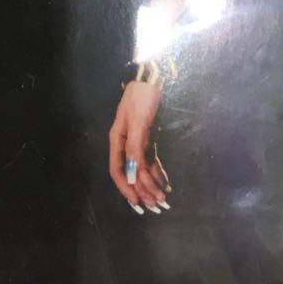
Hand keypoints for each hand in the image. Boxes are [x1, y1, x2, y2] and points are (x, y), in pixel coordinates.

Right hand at [108, 81, 169, 214]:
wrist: (152, 77)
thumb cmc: (142, 97)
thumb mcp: (138, 120)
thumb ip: (134, 146)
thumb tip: (133, 172)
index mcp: (117, 140)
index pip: (118, 170)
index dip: (126, 187)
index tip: (137, 202)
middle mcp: (125, 143)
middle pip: (132, 173)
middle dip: (143, 190)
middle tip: (156, 206)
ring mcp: (136, 141)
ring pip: (143, 169)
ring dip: (151, 184)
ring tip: (163, 199)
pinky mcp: (147, 138)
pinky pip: (151, 160)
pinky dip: (158, 172)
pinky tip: (165, 182)